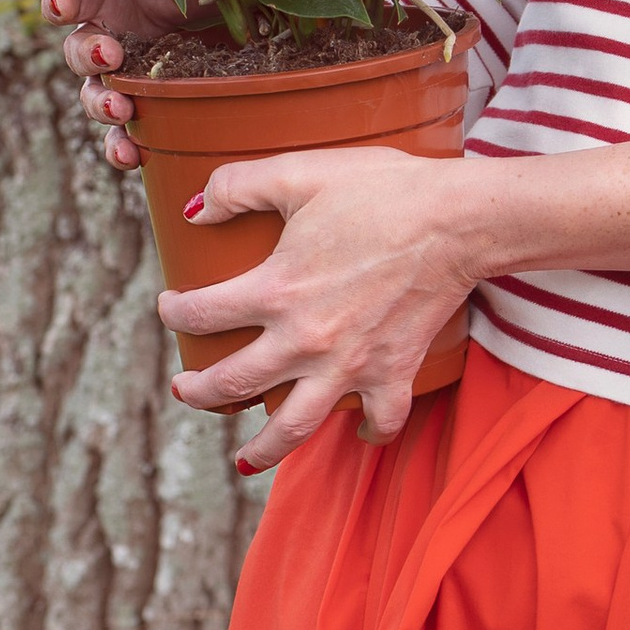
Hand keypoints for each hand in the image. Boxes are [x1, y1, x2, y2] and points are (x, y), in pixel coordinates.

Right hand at [42, 0, 192, 171]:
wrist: (253, 24)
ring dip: (101, 106)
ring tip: (120, 110)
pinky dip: (121, 149)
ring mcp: (126, 79)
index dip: (61, 1)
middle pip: (78, 54)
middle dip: (87, 57)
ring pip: (96, 98)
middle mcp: (109, 39)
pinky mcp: (149, 112)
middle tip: (109, 56)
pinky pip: (124, 137)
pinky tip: (132, 155)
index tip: (63, 6)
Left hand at [163, 145, 478, 468]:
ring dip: (262, 448)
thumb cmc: (382, 189)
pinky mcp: (393, 372)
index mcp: (275, 290)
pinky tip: (357, 432)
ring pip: (293, 427)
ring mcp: (350, 364)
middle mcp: (305, 339)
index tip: (171, 307)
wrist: (457, 219)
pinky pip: (379, 419)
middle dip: (198, 392)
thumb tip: (194, 211)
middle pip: (232, 384)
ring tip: (244, 457)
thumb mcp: (300, 172)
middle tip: (186, 388)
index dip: (173, 313)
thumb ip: (237, 185)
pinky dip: (368, 432)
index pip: (199, 315)